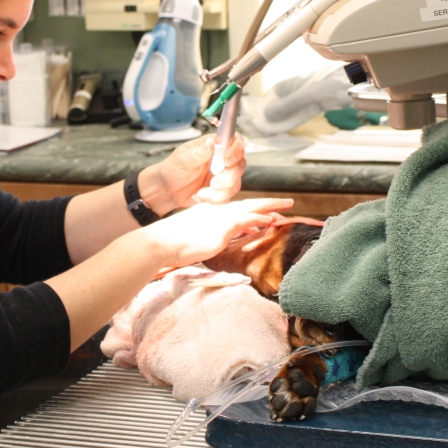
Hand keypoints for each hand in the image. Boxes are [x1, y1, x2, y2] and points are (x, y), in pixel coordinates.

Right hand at [137, 197, 293, 268]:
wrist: (160, 243)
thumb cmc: (173, 245)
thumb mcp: (196, 237)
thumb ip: (212, 236)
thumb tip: (223, 240)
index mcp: (210, 213)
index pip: (237, 208)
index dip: (254, 208)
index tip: (267, 212)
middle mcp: (217, 212)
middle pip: (249, 204)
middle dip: (269, 203)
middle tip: (287, 202)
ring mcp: (219, 218)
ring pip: (251, 208)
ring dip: (270, 207)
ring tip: (287, 206)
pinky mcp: (221, 227)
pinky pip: (246, 220)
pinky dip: (259, 219)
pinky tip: (271, 220)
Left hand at [138, 133, 246, 212]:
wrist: (167, 190)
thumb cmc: (172, 169)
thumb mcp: (182, 159)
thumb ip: (199, 152)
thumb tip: (211, 142)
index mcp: (214, 146)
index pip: (236, 142)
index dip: (236, 151)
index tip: (227, 162)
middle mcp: (222, 159)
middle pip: (240, 165)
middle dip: (228, 177)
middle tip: (212, 182)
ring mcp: (223, 175)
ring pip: (236, 184)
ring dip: (219, 192)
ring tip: (200, 193)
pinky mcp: (222, 190)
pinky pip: (228, 197)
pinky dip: (214, 200)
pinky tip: (200, 197)